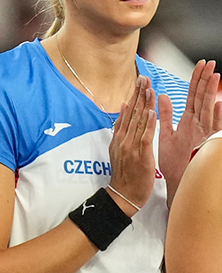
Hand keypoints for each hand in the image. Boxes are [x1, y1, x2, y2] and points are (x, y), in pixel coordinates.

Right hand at [108, 74, 160, 212]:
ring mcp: (130, 147)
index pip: (127, 112)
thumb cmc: (126, 173)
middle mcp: (123, 139)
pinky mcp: (140, 155)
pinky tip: (151, 112)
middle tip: (144, 78)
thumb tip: (123, 108)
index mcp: (120, 137)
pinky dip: (148, 124)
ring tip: (149, 89)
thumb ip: (122, 128)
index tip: (139, 81)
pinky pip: (144, 136)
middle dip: (138, 95)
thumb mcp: (120, 148)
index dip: (134, 96)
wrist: (123, 194)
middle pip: (132, 113)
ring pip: (138, 121)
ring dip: (144, 104)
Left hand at [161, 59, 220, 201]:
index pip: (193, 96)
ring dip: (211, 92)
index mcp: (188, 121)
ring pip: (208, 108)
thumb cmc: (173, 160)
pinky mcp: (205, 144)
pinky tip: (219, 103)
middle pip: (202, 98)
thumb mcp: (167, 134)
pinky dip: (217, 116)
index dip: (196, 80)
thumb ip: (166, 115)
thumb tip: (162, 96)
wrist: (177, 181)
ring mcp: (203, 133)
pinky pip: (212, 128)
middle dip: (205, 80)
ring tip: (214, 75)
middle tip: (209, 63)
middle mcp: (198, 125)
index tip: (200, 64)